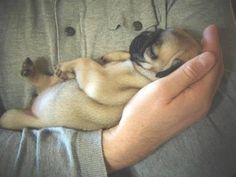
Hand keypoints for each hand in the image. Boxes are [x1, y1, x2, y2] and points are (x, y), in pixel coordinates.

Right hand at [102, 25, 223, 171]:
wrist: (134, 139)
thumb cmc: (143, 113)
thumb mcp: (163, 90)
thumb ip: (187, 74)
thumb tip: (209, 57)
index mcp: (198, 97)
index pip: (213, 66)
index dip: (213, 46)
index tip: (210, 29)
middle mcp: (202, 105)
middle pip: (215, 74)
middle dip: (214, 53)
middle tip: (209, 36)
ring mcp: (196, 110)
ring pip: (209, 82)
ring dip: (209, 64)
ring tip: (204, 48)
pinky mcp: (188, 112)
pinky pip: (202, 89)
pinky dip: (202, 75)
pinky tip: (196, 69)